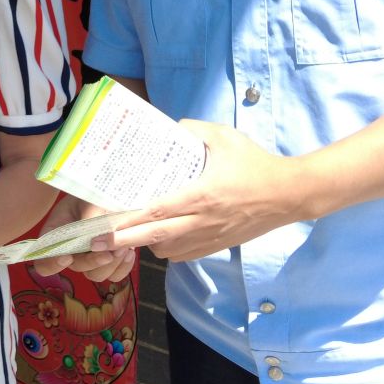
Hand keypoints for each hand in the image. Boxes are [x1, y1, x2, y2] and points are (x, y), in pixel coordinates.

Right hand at [29, 196, 134, 282]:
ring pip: (96, 276)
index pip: (44, 261)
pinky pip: (114, 276)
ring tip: (123, 247)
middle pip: (76, 268)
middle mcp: (70, 252)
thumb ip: (89, 215)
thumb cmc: (91, 195)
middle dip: (92, 262)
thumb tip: (96, 234)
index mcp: (55, 237)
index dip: (51, 263)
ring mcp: (89, 260)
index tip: (67, 257)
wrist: (110, 197)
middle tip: (109, 251)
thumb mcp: (87, 200)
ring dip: (110, 264)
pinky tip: (129, 252)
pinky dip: (122, 267)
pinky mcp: (108, 264)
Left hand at [101, 120, 316, 262]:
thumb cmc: (256, 164)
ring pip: (167, 250)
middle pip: (155, 237)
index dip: (128, 220)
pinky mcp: (218, 246)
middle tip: (95, 243)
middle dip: (123, 241)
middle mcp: (203, 221)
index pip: (157, 212)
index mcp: (202, 194)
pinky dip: (168, 249)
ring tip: (131, 232)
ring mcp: (211, 237)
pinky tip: (162, 236)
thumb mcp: (225, 137)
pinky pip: (184, 256)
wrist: (289, 195)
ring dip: (147, 243)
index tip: (103, 225)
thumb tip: (169, 128)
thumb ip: (193, 130)